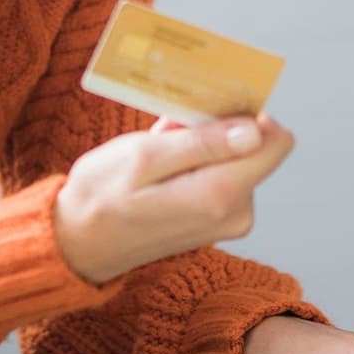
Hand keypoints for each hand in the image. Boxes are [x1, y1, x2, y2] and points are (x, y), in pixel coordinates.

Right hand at [53, 113, 292, 284]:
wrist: (77, 246)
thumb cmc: (101, 197)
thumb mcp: (144, 157)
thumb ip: (202, 143)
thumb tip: (255, 131)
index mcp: (220, 195)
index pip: (275, 142)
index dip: (247, 114)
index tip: (211, 107)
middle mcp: (235, 213)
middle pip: (253, 148)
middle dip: (215, 130)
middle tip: (168, 131)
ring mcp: (227, 221)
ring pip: (235, 160)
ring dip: (201, 146)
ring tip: (157, 152)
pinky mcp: (216, 222)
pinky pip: (221, 177)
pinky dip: (196, 164)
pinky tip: (160, 168)